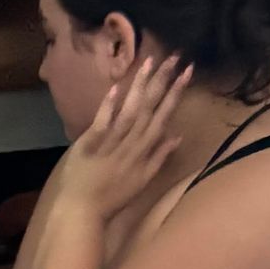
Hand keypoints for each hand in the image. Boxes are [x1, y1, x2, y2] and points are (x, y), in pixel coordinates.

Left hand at [57, 55, 192, 223]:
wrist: (82, 212)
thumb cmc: (112, 198)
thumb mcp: (142, 180)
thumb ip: (159, 157)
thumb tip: (177, 136)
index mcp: (144, 150)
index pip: (163, 116)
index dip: (176, 93)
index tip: (187, 71)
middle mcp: (131, 143)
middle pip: (149, 108)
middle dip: (163, 81)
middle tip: (174, 56)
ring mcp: (111, 143)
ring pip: (130, 110)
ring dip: (140, 86)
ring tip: (150, 62)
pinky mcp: (89, 144)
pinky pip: (101, 122)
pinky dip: (109, 106)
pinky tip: (117, 87)